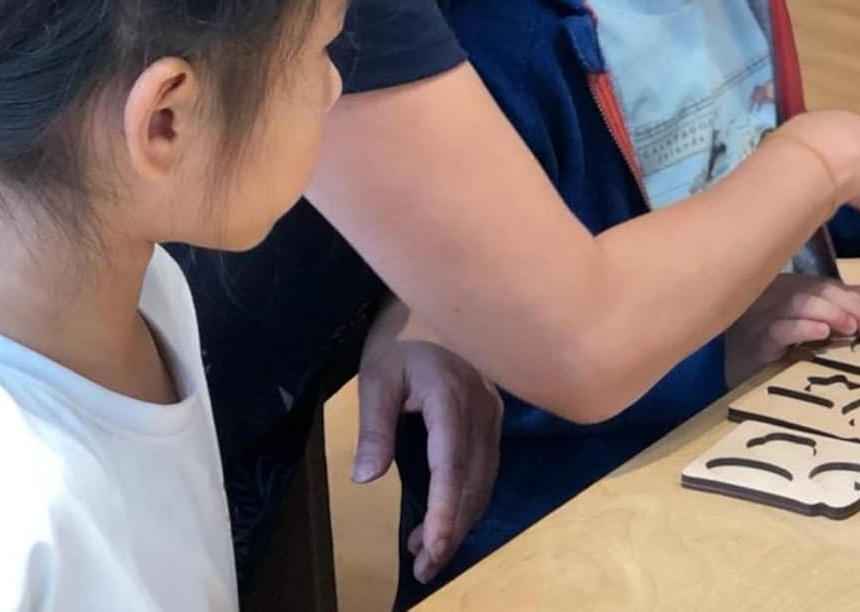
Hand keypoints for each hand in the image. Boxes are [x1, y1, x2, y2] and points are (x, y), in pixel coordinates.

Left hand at [353, 298, 503, 585]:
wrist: (438, 292)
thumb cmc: (400, 331)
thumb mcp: (376, 374)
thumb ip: (375, 427)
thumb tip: (366, 480)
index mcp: (450, 396)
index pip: (452, 467)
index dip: (444, 513)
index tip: (430, 550)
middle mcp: (481, 408)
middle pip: (473, 482)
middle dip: (451, 530)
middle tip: (423, 568)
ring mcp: (492, 410)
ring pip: (484, 478)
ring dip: (459, 518)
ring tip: (427, 551)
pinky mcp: (492, 413)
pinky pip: (486, 465)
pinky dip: (467, 496)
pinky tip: (445, 514)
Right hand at [723, 274, 859, 387]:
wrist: (730, 379)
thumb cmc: (769, 352)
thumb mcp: (805, 327)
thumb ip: (834, 308)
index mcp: (783, 289)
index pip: (821, 283)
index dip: (852, 296)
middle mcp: (770, 297)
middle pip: (812, 289)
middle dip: (847, 304)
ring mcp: (759, 318)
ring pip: (796, 303)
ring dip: (829, 312)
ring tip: (852, 328)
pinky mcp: (753, 343)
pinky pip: (778, 330)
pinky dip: (801, 328)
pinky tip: (822, 332)